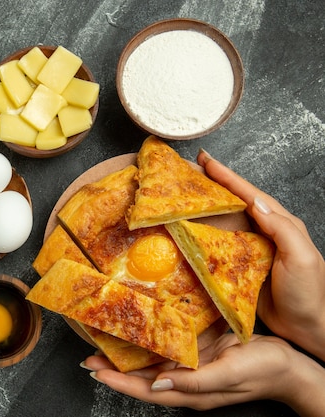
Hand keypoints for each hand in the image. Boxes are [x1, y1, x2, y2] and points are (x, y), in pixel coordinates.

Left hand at [83, 334, 324, 415]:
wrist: (289, 364)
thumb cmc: (262, 371)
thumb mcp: (228, 375)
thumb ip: (193, 382)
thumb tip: (157, 385)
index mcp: (189, 391)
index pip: (143, 390)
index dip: (117, 382)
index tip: (94, 371)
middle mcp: (185, 380)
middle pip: (141, 378)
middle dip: (114, 369)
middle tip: (89, 356)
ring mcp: (191, 366)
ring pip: (151, 363)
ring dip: (128, 354)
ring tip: (104, 342)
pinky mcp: (199, 352)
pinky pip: (169, 347)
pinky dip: (151, 340)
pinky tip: (140, 329)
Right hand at [197, 150, 324, 359]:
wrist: (308, 329)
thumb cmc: (309, 293)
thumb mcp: (301, 257)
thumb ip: (281, 228)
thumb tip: (253, 201)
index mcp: (279, 224)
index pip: (249, 194)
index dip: (227, 176)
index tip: (206, 160)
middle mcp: (262, 233)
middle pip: (232, 202)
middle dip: (211, 185)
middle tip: (187, 170)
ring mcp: (248, 250)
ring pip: (222, 222)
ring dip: (202, 207)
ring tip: (181, 194)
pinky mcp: (237, 268)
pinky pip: (216, 246)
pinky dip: (200, 236)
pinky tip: (185, 231)